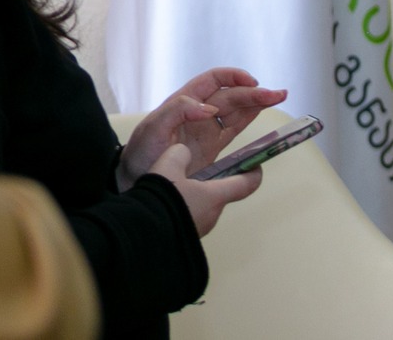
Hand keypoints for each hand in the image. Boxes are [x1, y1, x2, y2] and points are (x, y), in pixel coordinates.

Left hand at [118, 68, 287, 185]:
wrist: (133, 182)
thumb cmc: (139, 154)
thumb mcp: (152, 129)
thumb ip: (179, 112)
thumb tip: (209, 108)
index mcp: (185, 101)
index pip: (214, 80)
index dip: (234, 77)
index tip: (251, 82)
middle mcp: (199, 112)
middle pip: (232, 95)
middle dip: (255, 92)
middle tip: (278, 94)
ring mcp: (207, 129)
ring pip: (238, 109)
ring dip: (258, 102)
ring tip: (279, 97)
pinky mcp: (212, 147)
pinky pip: (235, 128)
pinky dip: (250, 119)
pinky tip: (263, 112)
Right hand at [146, 142, 260, 236]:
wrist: (137, 236)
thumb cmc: (161, 198)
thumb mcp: (168, 164)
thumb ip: (180, 154)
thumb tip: (183, 153)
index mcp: (216, 196)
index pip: (248, 184)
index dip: (254, 172)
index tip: (254, 164)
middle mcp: (211, 216)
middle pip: (220, 195)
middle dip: (213, 183)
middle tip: (198, 170)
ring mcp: (197, 230)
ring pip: (201, 207)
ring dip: (194, 196)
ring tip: (174, 186)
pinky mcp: (182, 239)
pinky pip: (187, 218)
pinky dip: (182, 209)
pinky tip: (163, 204)